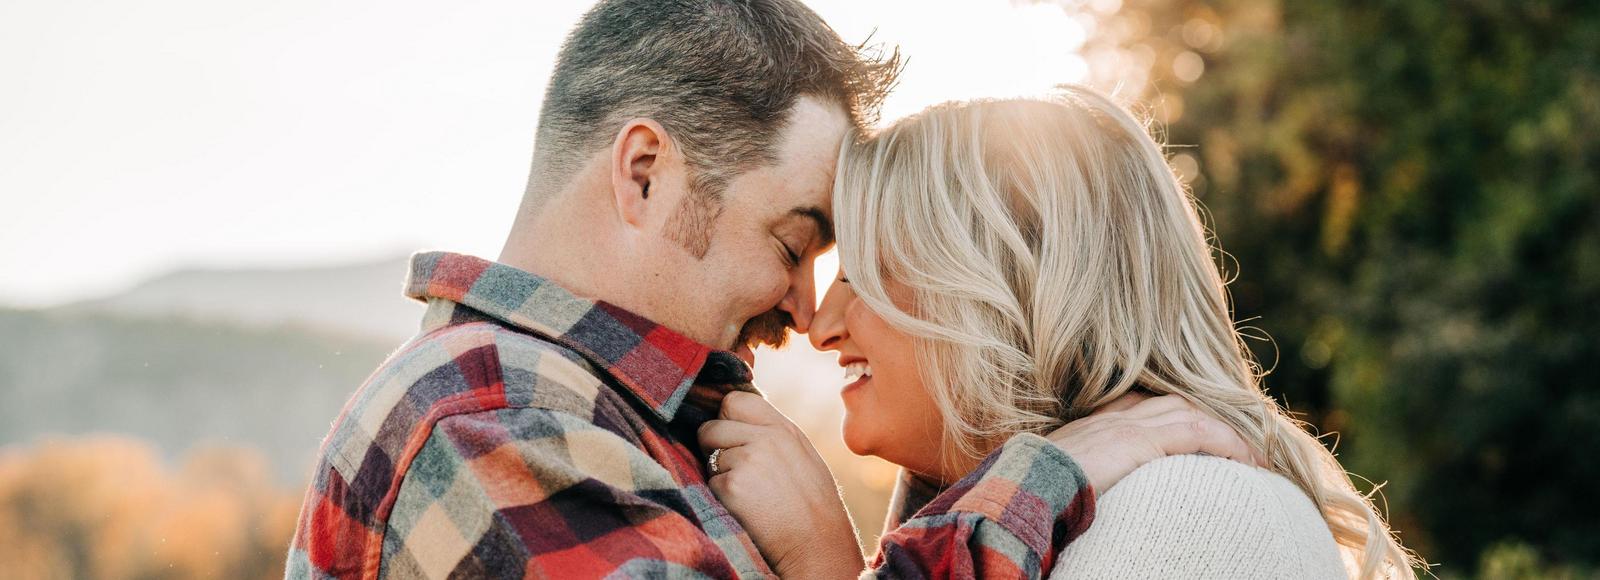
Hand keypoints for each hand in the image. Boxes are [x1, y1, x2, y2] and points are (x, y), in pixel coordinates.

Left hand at [698, 391, 864, 578]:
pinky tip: (745, 510)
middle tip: (736, 471)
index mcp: (784, 428)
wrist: (818, 547)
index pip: (734, 400)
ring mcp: (748, 459)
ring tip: (748, 495)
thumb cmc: (812, 507)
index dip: (726, 419)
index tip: (733, 438)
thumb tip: (737, 421)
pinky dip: (720, 498)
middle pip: (711, 426)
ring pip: (708, 456)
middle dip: (714, 446)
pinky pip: (709, 483)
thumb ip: (773, 434)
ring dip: (718, 474)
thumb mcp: (802, 457)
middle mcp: (766, 437)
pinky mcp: (732, 485)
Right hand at [1045, 394, 1265, 492]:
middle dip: (1206, 415)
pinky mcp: (1140, 440)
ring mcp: (1125, 424)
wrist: (1023, 489)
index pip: (1136, 402)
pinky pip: (1198, 432)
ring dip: (1227, 431)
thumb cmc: (1032, 492)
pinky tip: (1248, 461)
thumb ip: (1077, 476)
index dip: (1170, 412)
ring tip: (1254, 455)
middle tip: (1235, 440)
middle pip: (1170, 401)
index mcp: (1088, 426)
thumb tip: (1088, 496)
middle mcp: (1109, 417)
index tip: (1194, 429)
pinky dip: (1228, 443)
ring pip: (1190, 412)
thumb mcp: (1055, 478)